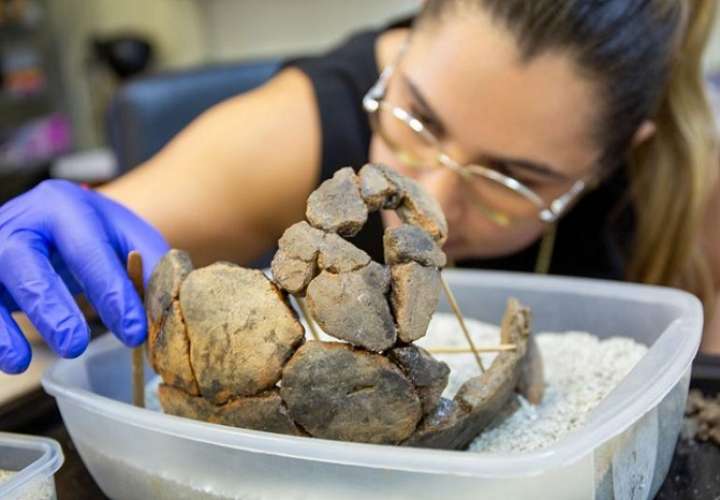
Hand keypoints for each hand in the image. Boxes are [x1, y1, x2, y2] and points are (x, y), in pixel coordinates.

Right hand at [0, 180, 168, 373]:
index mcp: (64, 206)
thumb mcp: (123, 235)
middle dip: (51, 307)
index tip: (135, 332)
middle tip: (76, 345)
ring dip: (5, 327)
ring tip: (27, 362)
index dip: (112, 294)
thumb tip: (167, 306)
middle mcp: (20, 222)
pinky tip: (12, 360)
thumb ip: (149, 263)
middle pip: (26, 262)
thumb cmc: (89, 233)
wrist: (46, 219)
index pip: (88, 252)